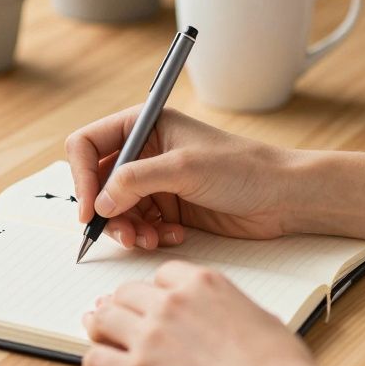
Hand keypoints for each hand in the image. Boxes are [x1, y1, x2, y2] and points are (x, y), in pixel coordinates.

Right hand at [66, 106, 295, 248]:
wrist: (283, 196)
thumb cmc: (242, 168)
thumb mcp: (184, 168)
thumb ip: (135, 181)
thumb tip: (100, 204)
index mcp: (144, 125)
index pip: (88, 145)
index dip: (81, 177)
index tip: (89, 210)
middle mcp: (145, 151)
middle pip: (98, 183)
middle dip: (106, 212)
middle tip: (123, 234)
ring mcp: (156, 181)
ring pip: (117, 209)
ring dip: (128, 229)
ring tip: (149, 241)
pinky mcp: (169, 207)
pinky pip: (140, 225)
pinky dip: (149, 235)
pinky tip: (173, 237)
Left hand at [82, 260, 336, 365]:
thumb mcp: (262, 318)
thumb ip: (232, 309)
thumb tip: (230, 320)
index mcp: (203, 283)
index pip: (162, 275)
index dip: (155, 290)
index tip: (152, 302)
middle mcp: (171, 303)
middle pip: (126, 293)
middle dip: (121, 305)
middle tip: (116, 317)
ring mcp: (149, 336)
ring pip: (103, 319)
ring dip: (99, 328)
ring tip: (99, 337)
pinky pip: (96, 360)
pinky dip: (94, 364)